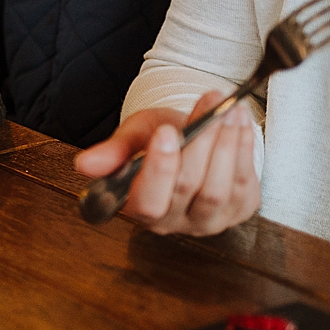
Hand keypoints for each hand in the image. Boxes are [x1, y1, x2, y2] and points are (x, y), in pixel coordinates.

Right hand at [74, 90, 258, 234]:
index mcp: (139, 208)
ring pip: (220, 188)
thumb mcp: (132, 137)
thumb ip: (112, 151)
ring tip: (228, 110)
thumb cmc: (157, 140)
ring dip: (226, 144)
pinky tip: (239, 123)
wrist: (191, 141)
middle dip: (201, 143)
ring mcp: (209, 221)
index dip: (160, 168)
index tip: (167, 132)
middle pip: (189, 188)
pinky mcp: (240, 211)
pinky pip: (246, 183)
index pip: (149, 201)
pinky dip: (244, 149)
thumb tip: (83, 165)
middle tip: (209, 107)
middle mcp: (174, 222)